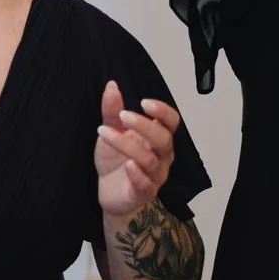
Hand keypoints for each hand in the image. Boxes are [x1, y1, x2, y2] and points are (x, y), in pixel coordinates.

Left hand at [94, 80, 180, 219]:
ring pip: (150, 160)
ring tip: (106, 134)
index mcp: (157, 138)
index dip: (163, 111)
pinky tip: (128, 165)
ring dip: (129, 146)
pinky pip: (146, 184)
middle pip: (164, 139)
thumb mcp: (111, 132)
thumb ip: (112, 111)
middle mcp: (161, 157)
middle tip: (123, 115)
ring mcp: (154, 176)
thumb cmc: (115, 161)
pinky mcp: (143, 194)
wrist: (108, 193)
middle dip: (145, 126)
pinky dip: (138, 175)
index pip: (171, 122)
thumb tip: (111, 85)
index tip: (144, 102)